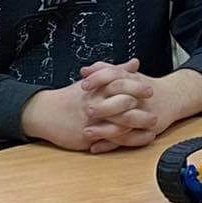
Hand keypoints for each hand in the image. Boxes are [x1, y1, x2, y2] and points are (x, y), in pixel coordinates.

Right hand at [21, 60, 163, 153]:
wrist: (45, 113)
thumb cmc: (71, 97)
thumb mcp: (92, 81)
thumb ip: (116, 71)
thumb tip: (135, 63)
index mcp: (97, 88)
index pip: (119, 84)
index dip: (136, 87)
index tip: (150, 89)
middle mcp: (95, 103)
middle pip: (122, 104)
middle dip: (141, 109)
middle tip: (156, 111)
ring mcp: (92, 120)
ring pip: (119, 124)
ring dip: (138, 126)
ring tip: (152, 126)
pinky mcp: (88, 135)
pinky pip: (111, 139)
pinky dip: (128, 140)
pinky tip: (139, 139)